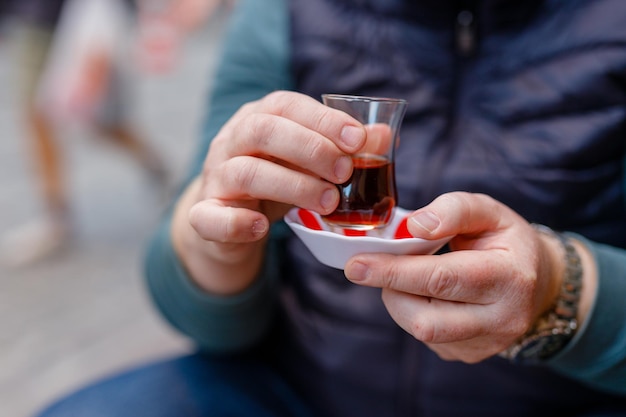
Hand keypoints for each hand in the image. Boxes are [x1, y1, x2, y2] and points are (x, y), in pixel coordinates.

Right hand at [173, 91, 365, 293]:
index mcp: (258, 118)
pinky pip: (209, 216)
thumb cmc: (276, 180)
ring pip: (244, 172)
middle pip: (263, 131)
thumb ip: (341, 148)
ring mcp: (215, 177)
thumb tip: (383, 135)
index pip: (285, 105)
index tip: (358, 140)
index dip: (323, 119)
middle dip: (310, 149)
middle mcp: (232, 141)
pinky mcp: (204, 215)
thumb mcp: (308, 161)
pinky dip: (235, 222)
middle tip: (345, 172)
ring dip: (291, 185)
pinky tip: (260, 228)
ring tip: (328, 202)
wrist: (228, 219)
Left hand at [344, 192, 565, 362]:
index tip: (355, 265)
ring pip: (420, 329)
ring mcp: (485, 344)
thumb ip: (453, 209)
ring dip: (399, 298)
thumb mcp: (490, 211)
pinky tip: (426, 293)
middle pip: (424, 318)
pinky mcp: (468, 355)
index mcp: (509, 278)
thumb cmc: (506, 242)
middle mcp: (501, 320)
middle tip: (379, 263)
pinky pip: (425, 337)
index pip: (441, 278)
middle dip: (390, 288)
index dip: (393, 272)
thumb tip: (414, 226)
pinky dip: (413, 310)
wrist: (537, 282)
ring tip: (409, 274)